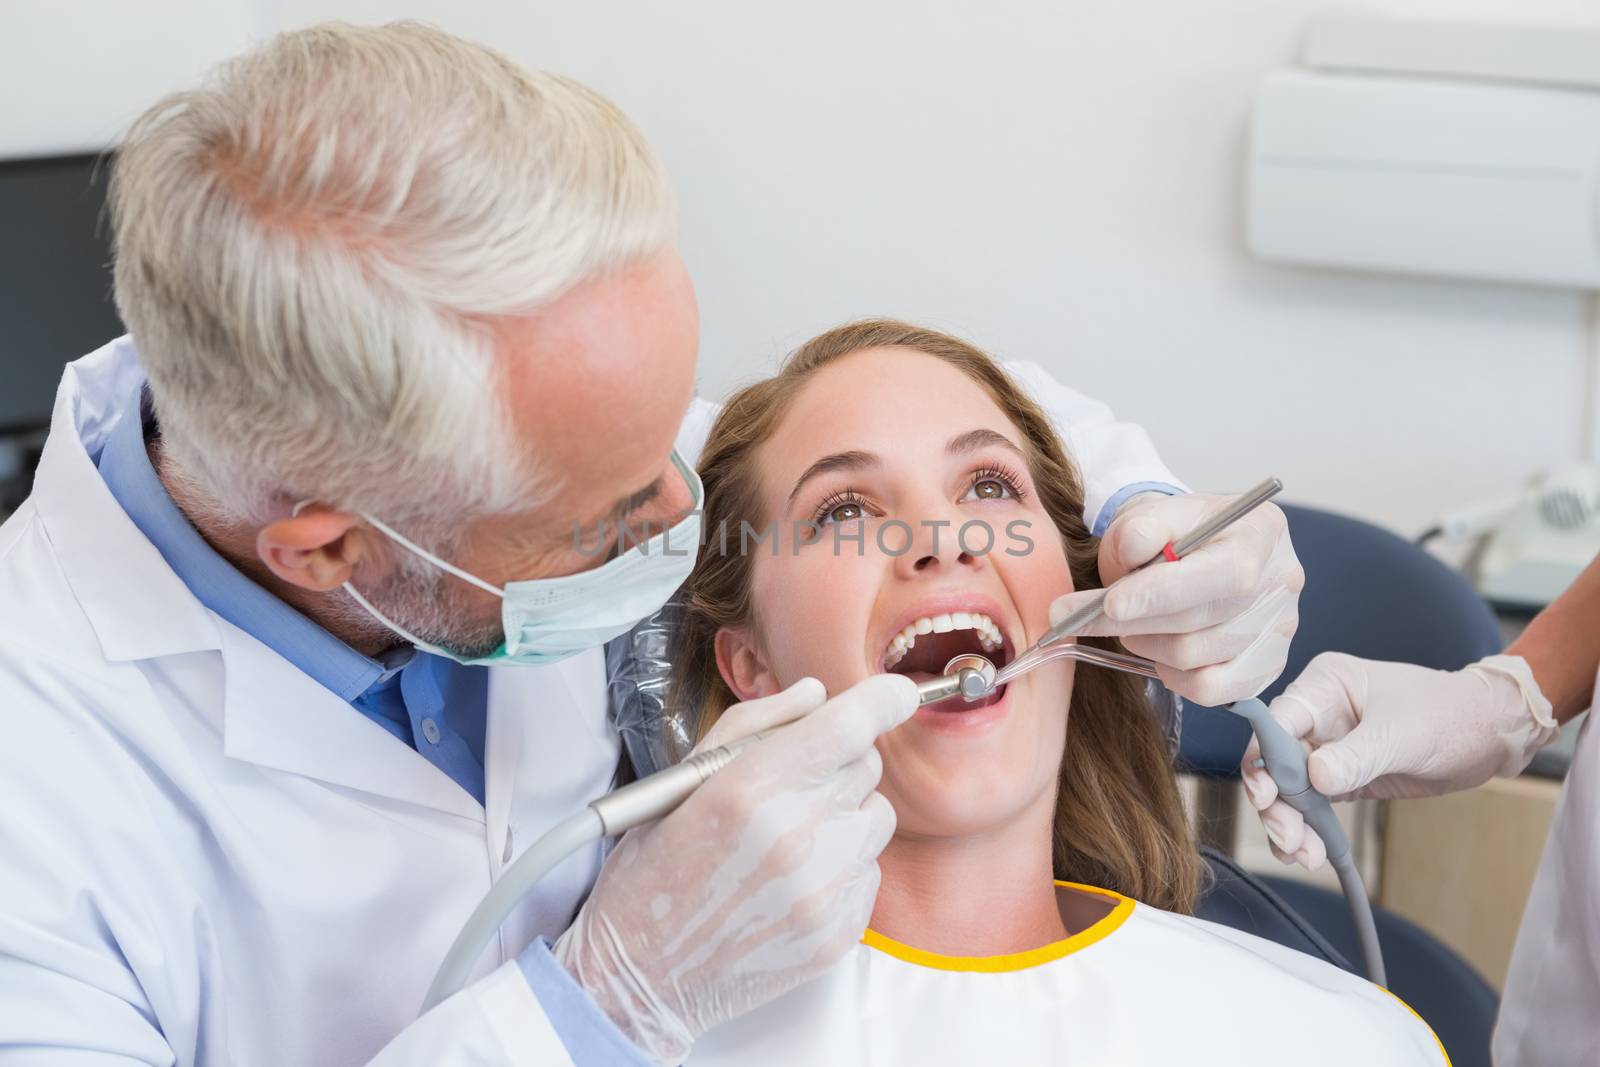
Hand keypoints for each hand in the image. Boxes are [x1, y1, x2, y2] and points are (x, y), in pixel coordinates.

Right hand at [554, 674, 917, 1063]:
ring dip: (844, 814)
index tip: (899, 693)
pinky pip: (870, 873)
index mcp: (749, 790)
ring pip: (876, 818)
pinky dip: (842, 867)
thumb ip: (754, 725)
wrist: (641, 975)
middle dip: (839, 761)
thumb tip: (815, 695)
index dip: (882, 699)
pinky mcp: (837, 935)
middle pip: (866, 766)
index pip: (848, 727)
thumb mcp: (682, 780)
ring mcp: (820, 893)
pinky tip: (792, 881)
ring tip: (789, 837)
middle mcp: (793, 839)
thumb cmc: (653, 871)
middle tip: (791, 784)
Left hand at [1050, 493, 1302, 705]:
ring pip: (1195, 658)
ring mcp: (1280, 629)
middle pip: (1198, 621)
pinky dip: (1173, 675)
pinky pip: (1211, 690)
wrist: (1203, 551)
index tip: (1109, 605)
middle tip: (1077, 617)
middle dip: (1129, 621)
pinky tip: (1161, 651)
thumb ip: (1140, 528)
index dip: (1160, 594)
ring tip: (1132, 624)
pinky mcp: (1267, 666)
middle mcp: (1281, 583)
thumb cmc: (1179, 532)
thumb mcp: (1156, 513)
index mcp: (1262, 533)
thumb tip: (1131, 554)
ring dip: (1146, 644)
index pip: (1219, 574)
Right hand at [1241, 652, 1557, 868]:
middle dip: (1276, 802)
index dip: (1265, 757)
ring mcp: (1326, 747)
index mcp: (1325, 687)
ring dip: (1289, 823)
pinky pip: (1311, 804)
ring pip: (1287, 788)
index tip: (1267, 794)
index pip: (1277, 721)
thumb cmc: (1450, 715)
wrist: (1489, 733)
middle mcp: (1317, 715)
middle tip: (1288, 836)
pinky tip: (1308, 852)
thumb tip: (1313, 779)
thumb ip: (1356, 757)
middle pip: (1273, 760)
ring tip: (1303, 854)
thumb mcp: (1402, 735)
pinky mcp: (1340, 777)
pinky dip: (1307, 830)